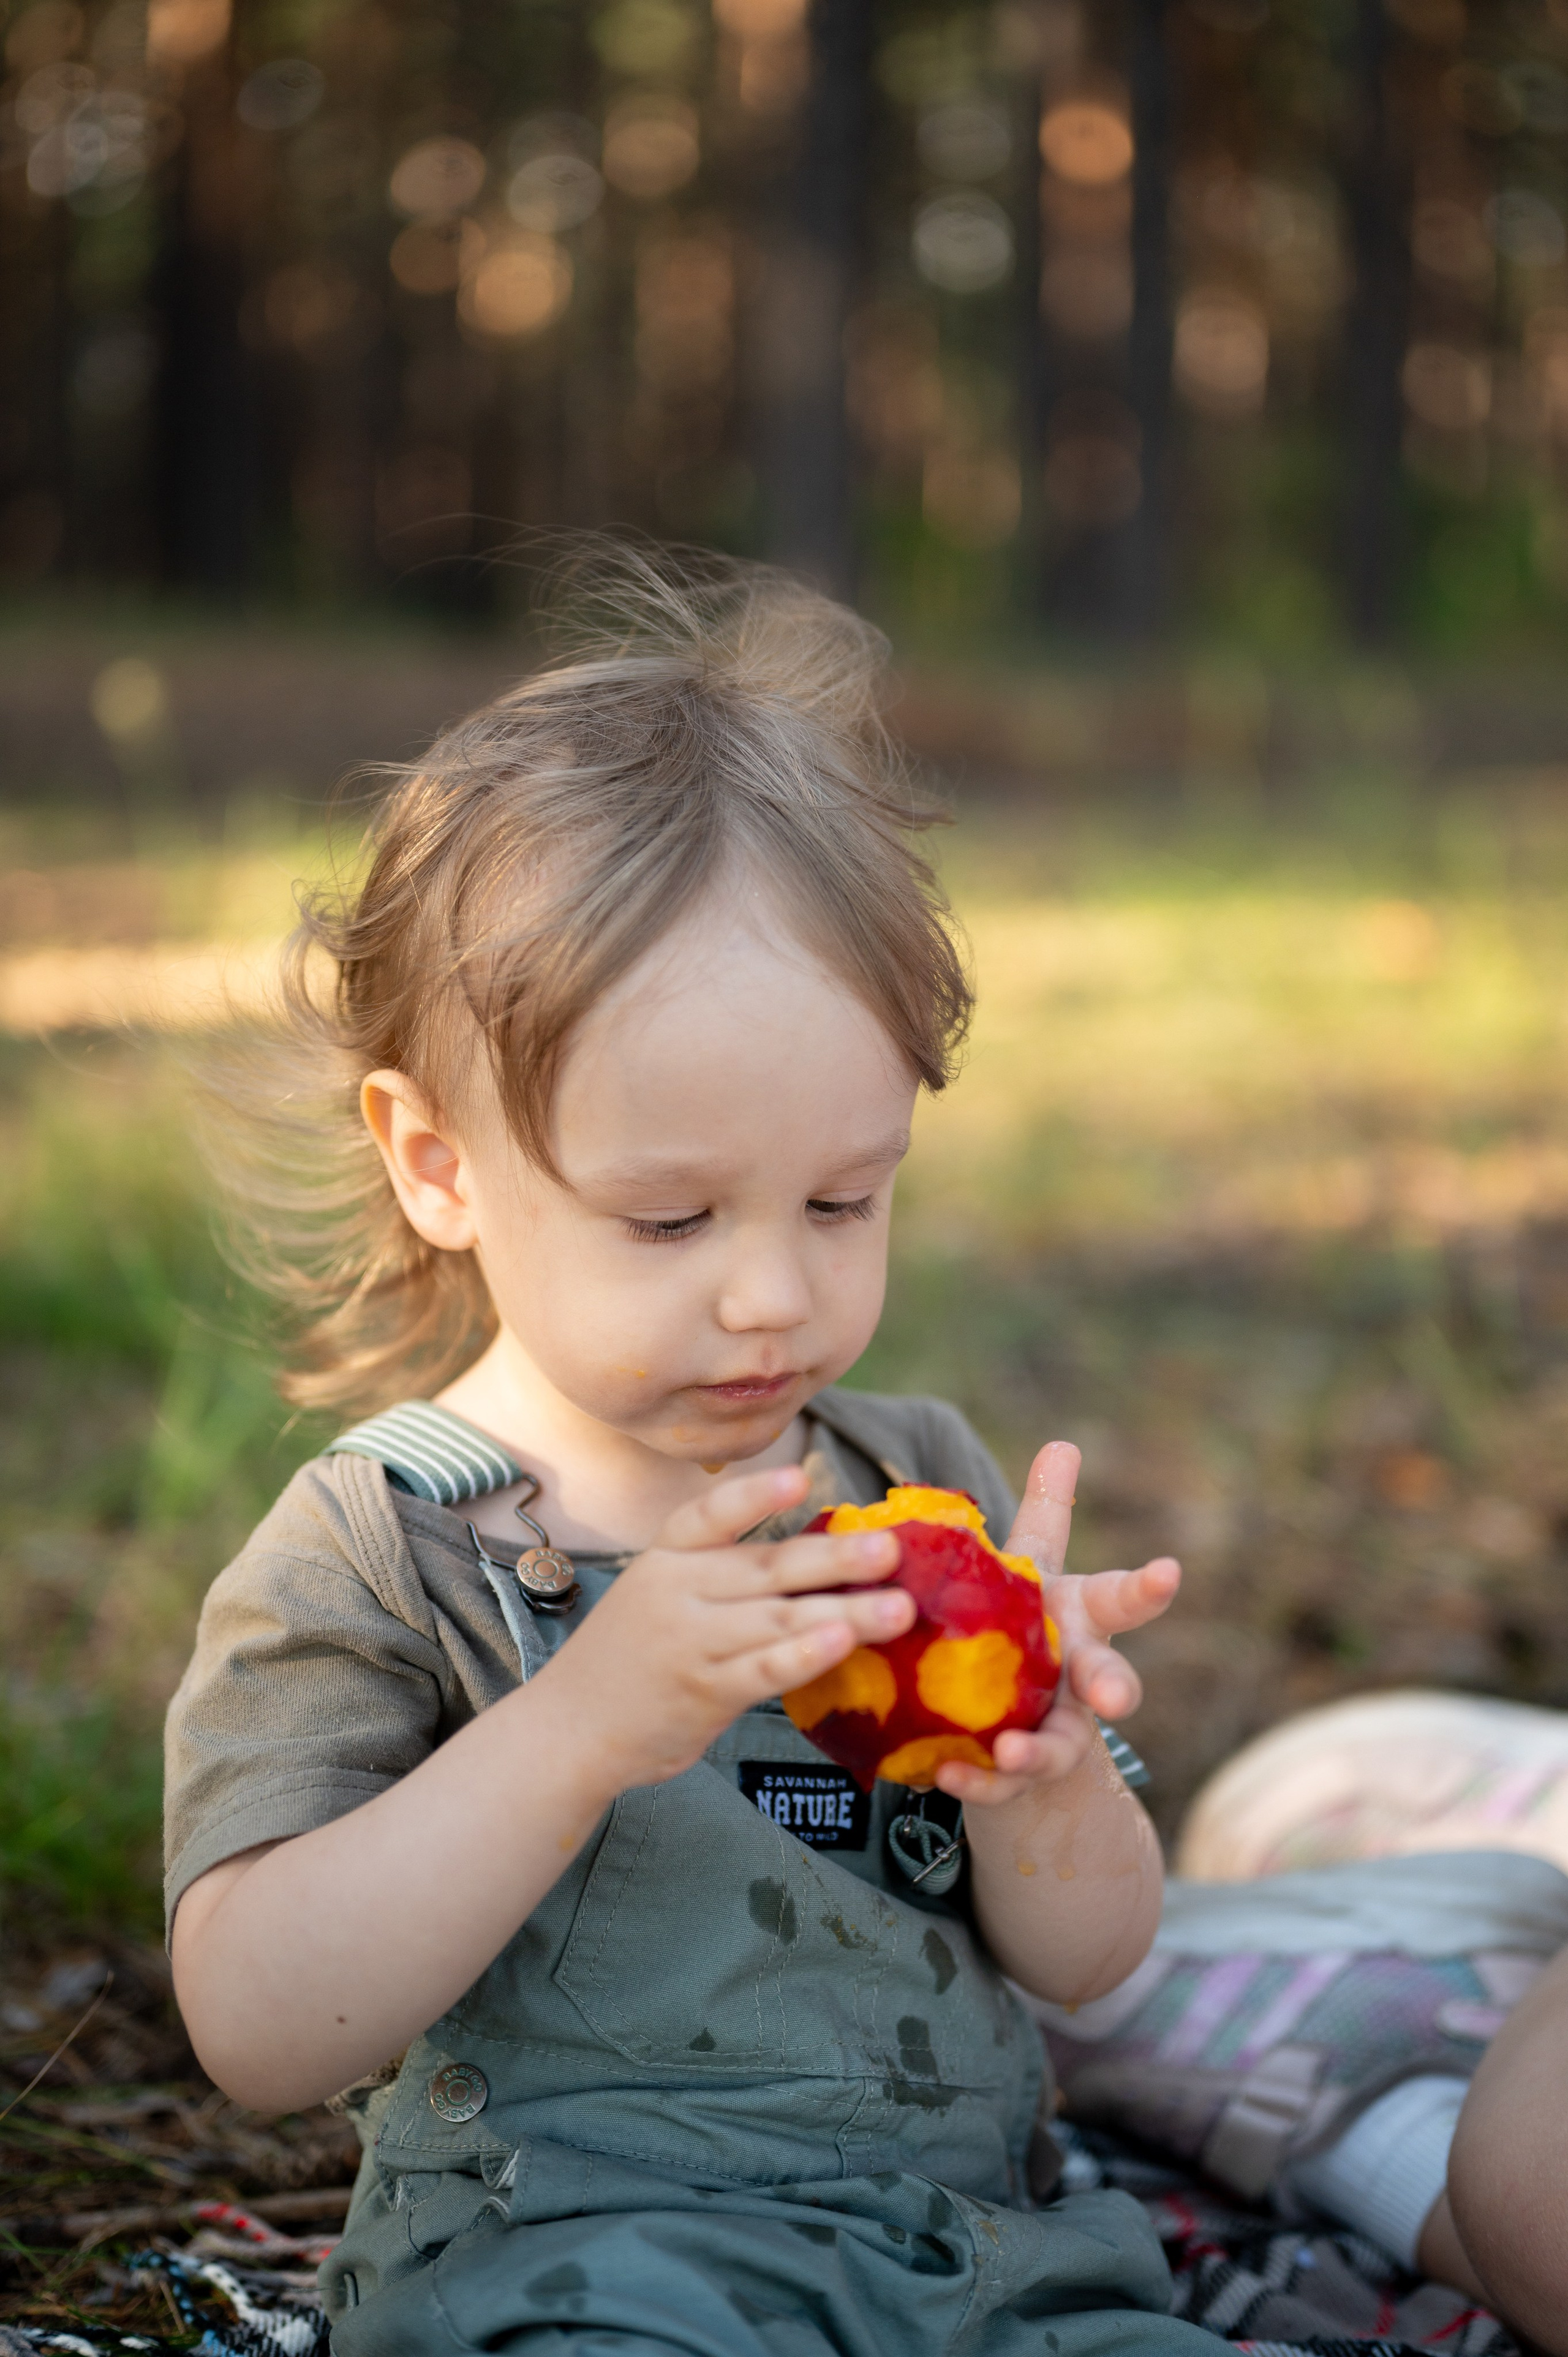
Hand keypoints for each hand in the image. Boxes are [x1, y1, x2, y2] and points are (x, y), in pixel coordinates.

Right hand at [537, 1463, 914, 1795]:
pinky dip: (804, 1655)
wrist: (572, 1726)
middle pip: (765, 1567)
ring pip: (777, 1619)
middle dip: (834, 1557)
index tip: (799, 1477)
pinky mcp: (704, 1693)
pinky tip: (842, 1643)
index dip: (753, 1495)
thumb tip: (824, 1553)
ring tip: (899, 1606)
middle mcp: (677, 1592)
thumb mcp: (661, 1592)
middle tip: (891, 1548)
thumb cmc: (634, 1653)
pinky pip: (762, 1671)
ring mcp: (690, 1644)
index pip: (709, 1515)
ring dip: (845, 1611)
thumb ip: (725, 1573)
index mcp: (666, 1557)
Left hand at [934, 1440, 1178, 1808]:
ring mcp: (1055, 1730)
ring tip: (1009, 1751)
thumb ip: (1051, 1511)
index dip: (1147, 1586)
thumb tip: (1065, 1440)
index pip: (1121, 1597)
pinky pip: (997, 1785)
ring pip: (1059, 1747)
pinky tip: (943, 1775)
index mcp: (1080, 1618)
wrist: (1015, 1718)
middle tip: (1117, 1699)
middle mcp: (1080, 1677)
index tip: (1169, 1571)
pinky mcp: (1014, 1772)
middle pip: (1109, 1680)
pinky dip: (975, 1782)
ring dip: (1035, 1752)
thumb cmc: (1026, 1623)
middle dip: (1117, 1686)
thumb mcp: (1033, 1567)